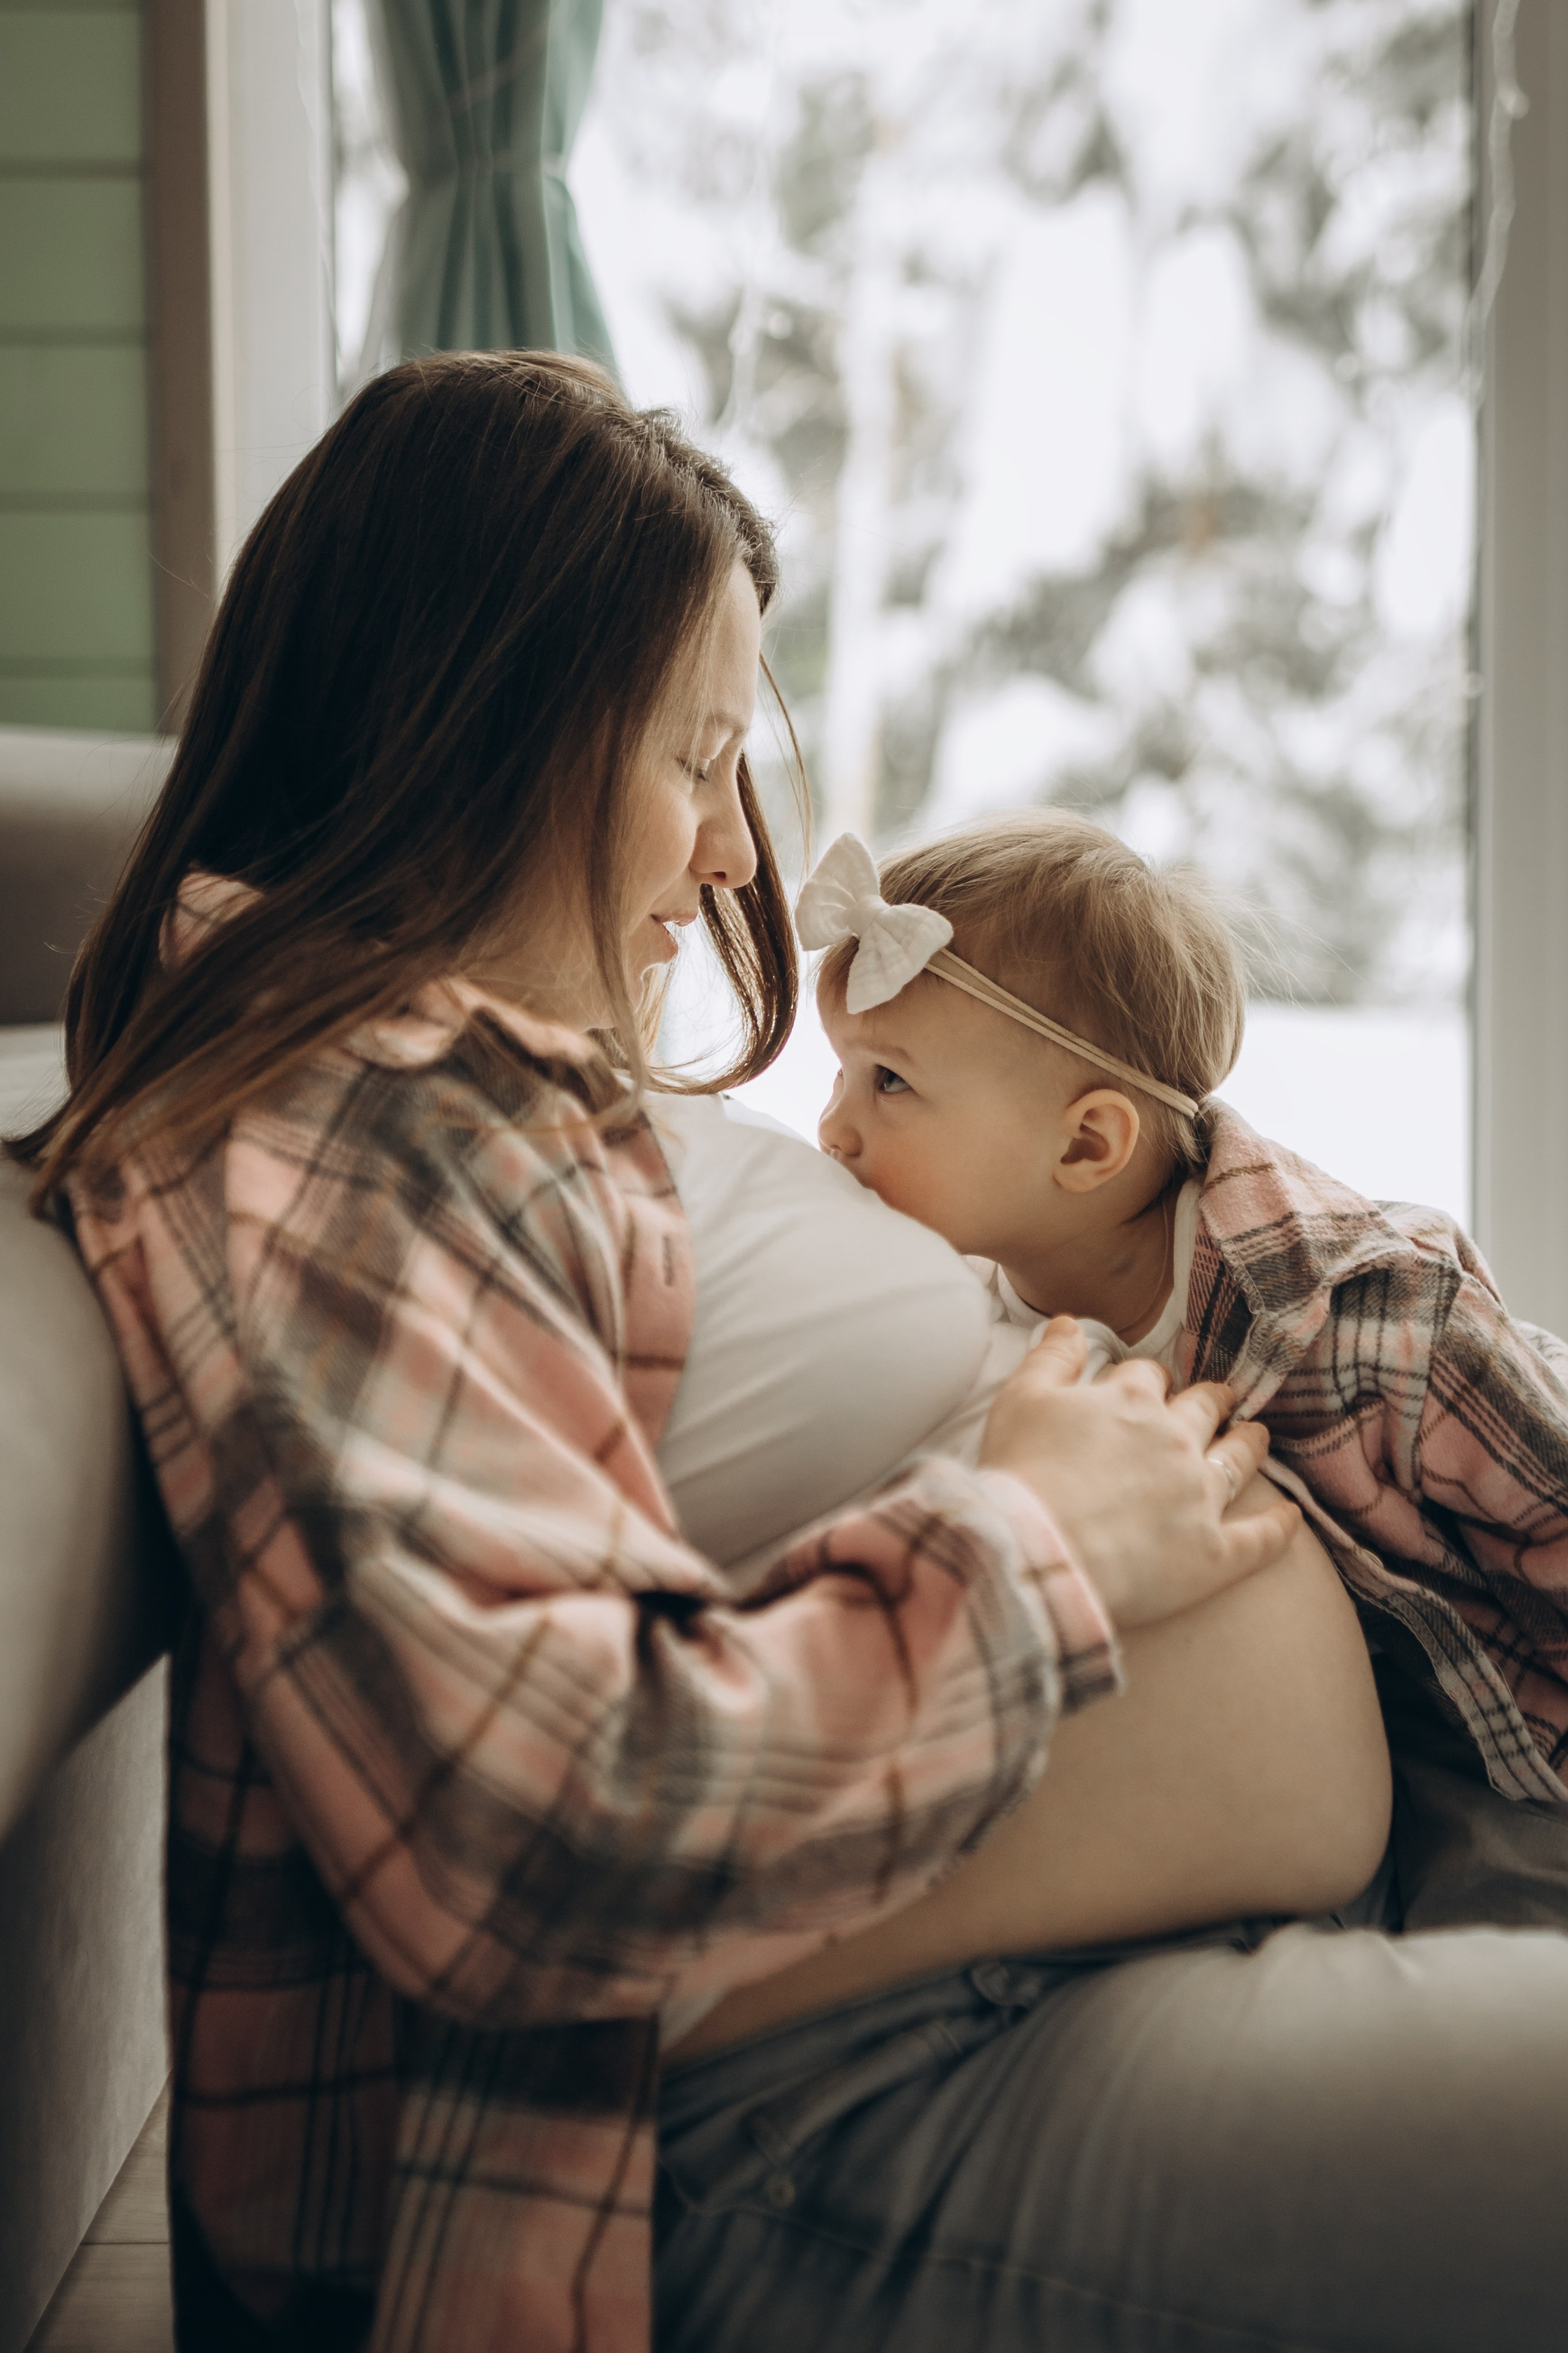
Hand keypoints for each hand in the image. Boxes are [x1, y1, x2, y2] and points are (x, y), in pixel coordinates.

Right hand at [979, 1317, 1299, 1630]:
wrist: (1037, 1553)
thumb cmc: (1020, 1475)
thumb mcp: (1021, 1400)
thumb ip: (1050, 1357)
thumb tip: (1070, 1322)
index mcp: (1131, 1402)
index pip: (1149, 1378)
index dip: (1148, 1383)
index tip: (1147, 1390)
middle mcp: (1175, 1441)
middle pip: (1204, 1410)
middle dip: (1211, 1403)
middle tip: (1218, 1402)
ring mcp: (1200, 1497)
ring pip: (1238, 1460)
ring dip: (1249, 1443)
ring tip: (1258, 1435)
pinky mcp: (1213, 1554)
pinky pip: (1261, 1538)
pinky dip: (1279, 1526)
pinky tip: (1292, 1516)